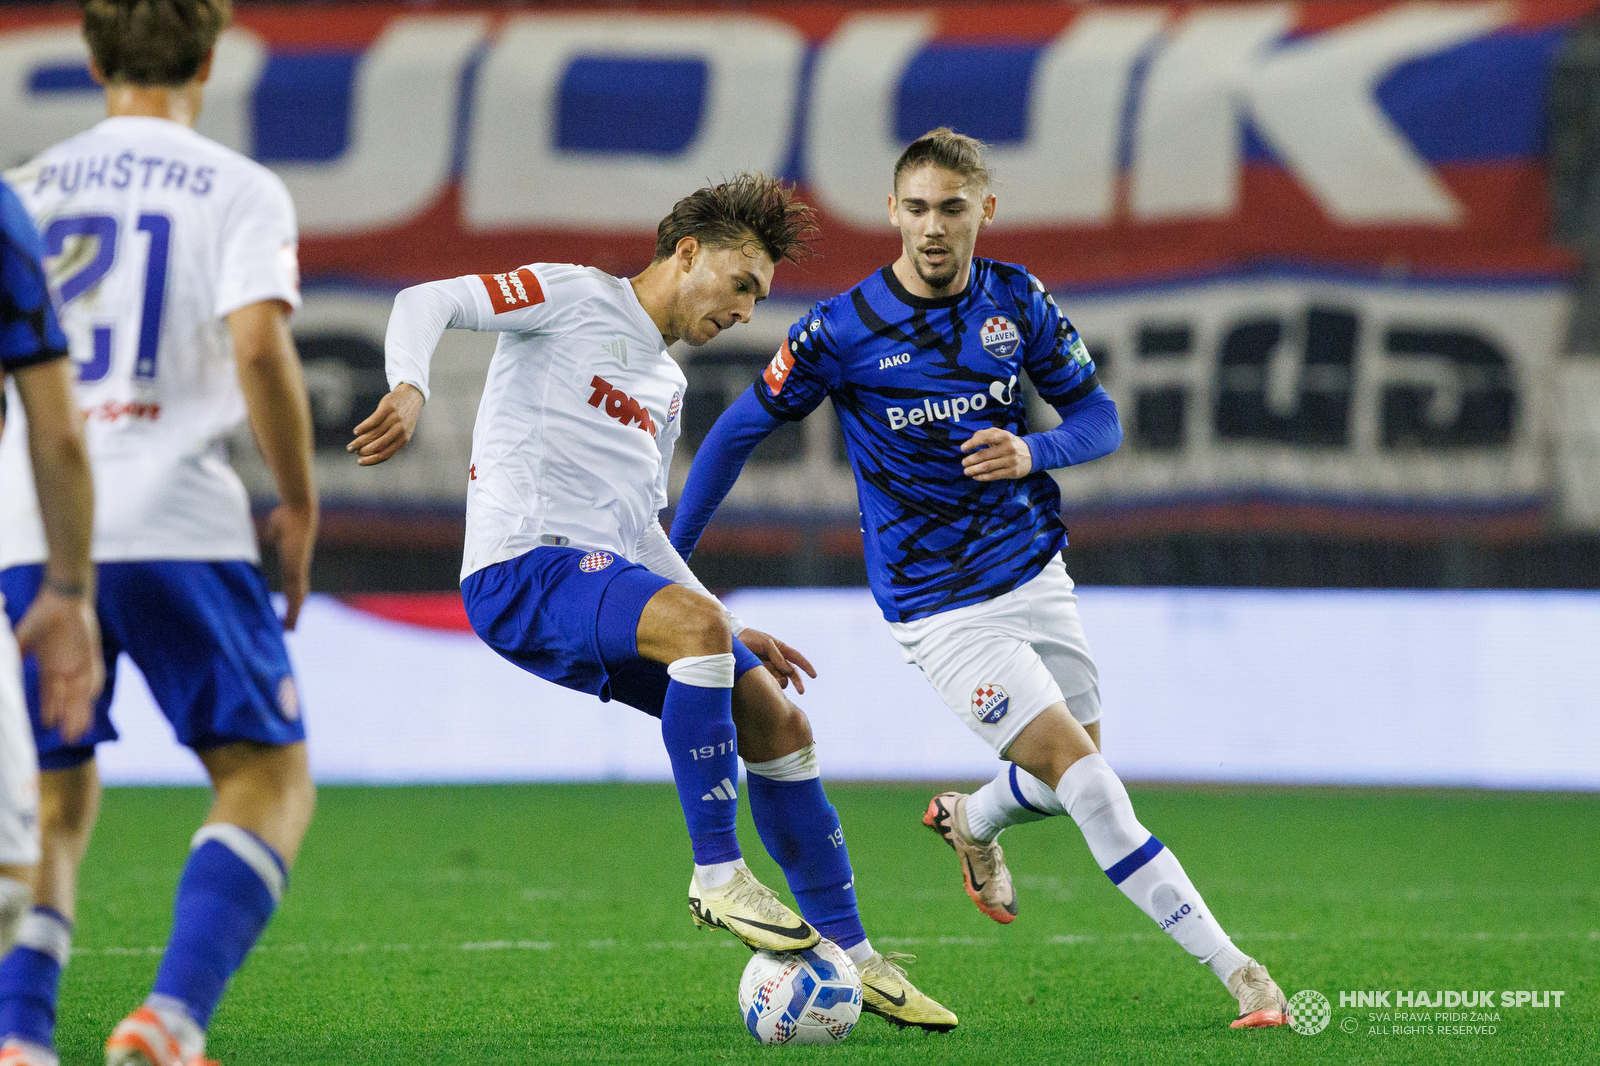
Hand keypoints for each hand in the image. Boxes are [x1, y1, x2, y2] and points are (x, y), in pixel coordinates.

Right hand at [15, 587, 102, 742]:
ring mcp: (80, 662)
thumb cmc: (42, 616)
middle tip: (69, 739)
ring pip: (81, 692)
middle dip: (68, 718)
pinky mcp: (92, 654)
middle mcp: (66, 669)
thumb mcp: (24, 638)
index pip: (49, 694)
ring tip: (81, 729)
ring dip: (81, 710)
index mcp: (50, 667)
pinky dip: (93, 686)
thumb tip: (4, 669)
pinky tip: (92, 699)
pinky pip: (94, 673)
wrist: (64, 597)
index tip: (48, 725)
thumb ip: (15, 654)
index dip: (49, 709)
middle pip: (68, 699)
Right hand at [264, 502, 316, 629]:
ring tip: (289, 630)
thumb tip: (271, 535)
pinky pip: (294, 594)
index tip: (287, 608)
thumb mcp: (275, 530)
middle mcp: (297, 568)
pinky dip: (292, 609)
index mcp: (292, 562)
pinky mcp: (296, 570)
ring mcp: (298, 570)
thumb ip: (273, 536)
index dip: (290, 598)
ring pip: (297, 598)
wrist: (297, 511)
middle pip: (297, 595)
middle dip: (294, 612)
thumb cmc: (285, 516)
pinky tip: (290, 617)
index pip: (292, 585)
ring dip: (293, 614)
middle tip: (290, 628)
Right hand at [349, 384, 423, 465]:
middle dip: (363, 450)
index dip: (371, 460)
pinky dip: (363, 427)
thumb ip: (392, 443)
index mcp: (404, 439)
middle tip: (352, 451)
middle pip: (378, 445)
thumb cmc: (404, 417)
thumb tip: (374, 456)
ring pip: (374, 433)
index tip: (359, 462)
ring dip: (359, 441)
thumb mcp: (403, 432)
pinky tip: (356, 432)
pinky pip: (373, 420)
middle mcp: (400, 430)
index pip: (386, 454)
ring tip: (351, 445)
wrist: (411, 395)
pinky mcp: (387, 408)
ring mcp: (394, 418)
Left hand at [737, 628, 817, 694]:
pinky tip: (767, 684)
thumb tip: (788, 670)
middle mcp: (777, 659)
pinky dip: (772, 684)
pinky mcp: (760, 674)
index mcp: (781, 648)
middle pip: (791, 672)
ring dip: (781, 682)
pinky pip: (770, 681)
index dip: (806, 666)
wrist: (733, 641)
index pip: (797, 658)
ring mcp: (769, 667)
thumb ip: (777, 655)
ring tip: (774, 683)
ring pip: (781, 679)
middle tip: (801, 691)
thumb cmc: (750, 638)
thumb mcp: (766, 643)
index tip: (814, 675)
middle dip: (797, 682)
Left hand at [960, 427, 1032, 480]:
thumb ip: (987, 433)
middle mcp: (1008, 448)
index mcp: (1004, 436)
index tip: (963, 448)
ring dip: (974, 470)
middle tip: (963, 463)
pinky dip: (983, 477)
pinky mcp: (1012, 472)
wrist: (1032, 454)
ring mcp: (1010, 461)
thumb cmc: (1010, 443)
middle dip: (971, 460)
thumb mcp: (1002, 434)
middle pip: (985, 455)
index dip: (972, 443)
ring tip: (966, 471)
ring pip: (988, 466)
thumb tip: (972, 438)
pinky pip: (994, 475)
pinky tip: (975, 477)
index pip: (986, 438)